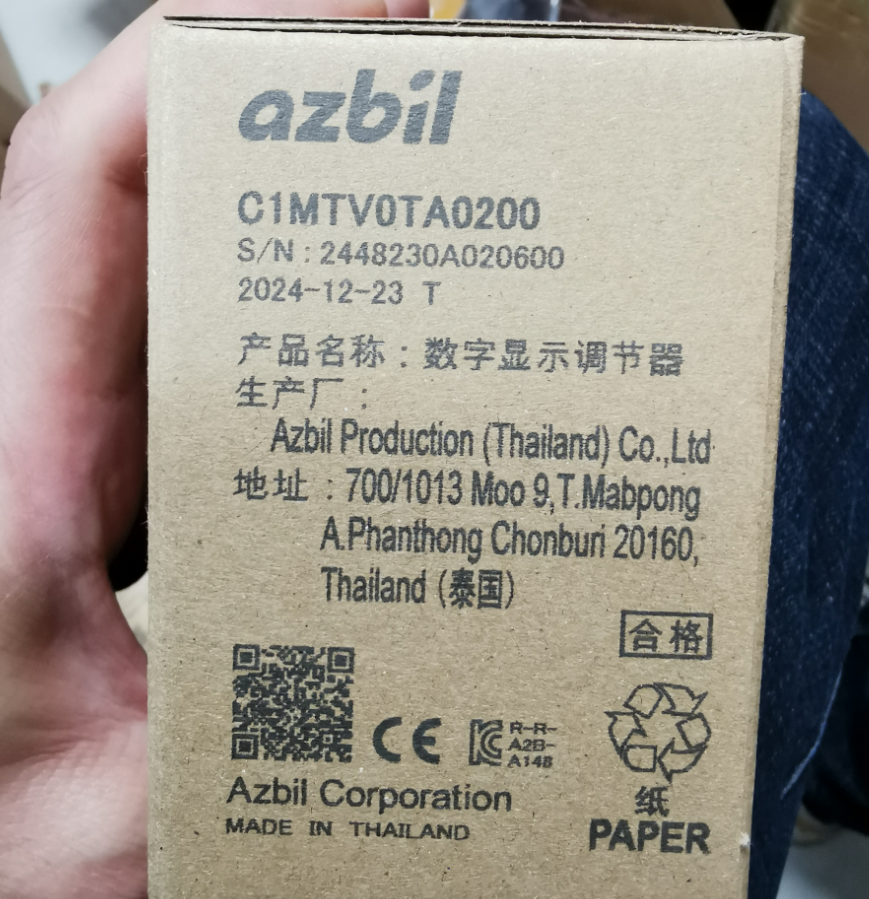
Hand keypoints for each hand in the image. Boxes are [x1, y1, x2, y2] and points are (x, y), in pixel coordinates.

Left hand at [0, 1, 426, 895]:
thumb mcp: (140, 811)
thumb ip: (275, 744)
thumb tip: (427, 694)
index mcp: (17, 466)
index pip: (85, 188)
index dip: (199, 67)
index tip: (343, 27)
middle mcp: (48, 420)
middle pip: (154, 193)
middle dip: (287, 112)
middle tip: (426, 92)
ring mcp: (92, 436)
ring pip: (184, 260)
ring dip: (294, 195)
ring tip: (421, 173)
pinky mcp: (132, 469)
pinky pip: (205, 342)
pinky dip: (284, 292)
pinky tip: (366, 306)